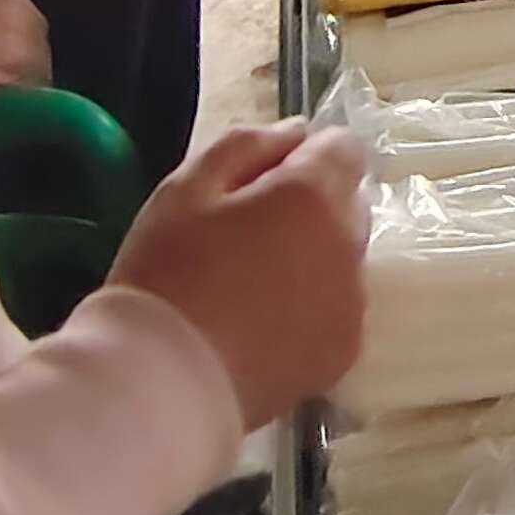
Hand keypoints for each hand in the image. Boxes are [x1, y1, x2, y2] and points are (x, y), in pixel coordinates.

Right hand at [104, 119, 370, 428]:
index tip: (262, 181)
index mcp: (313, 195)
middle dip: (309, 208)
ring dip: (312, 260)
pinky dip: (311, 309)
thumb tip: (297, 131)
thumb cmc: (166, 275)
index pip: (344, 148)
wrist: (162, 383)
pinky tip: (260, 328)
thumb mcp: (185, 190)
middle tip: (244, 238)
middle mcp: (349, 244)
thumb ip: (247, 146)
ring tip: (248, 290)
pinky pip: (337, 310)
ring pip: (343, 260)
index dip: (305, 156)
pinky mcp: (344, 351)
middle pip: (347, 204)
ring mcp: (352, 302)